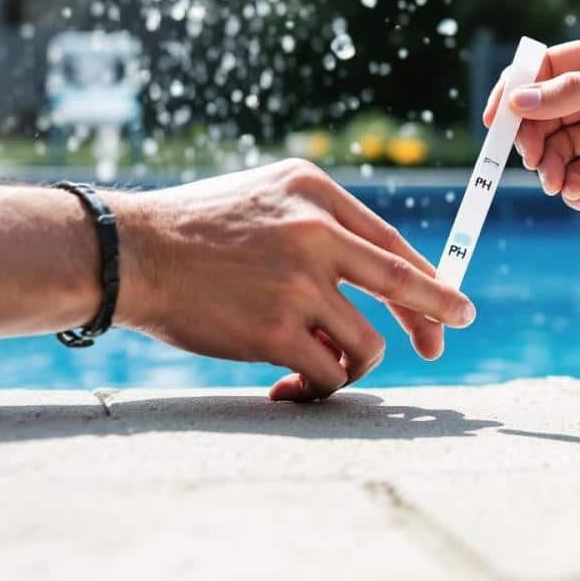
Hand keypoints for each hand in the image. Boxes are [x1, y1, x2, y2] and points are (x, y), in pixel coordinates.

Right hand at [108, 159, 474, 401]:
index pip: (390, 242)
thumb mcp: (265, 196)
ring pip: (367, 343)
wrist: (129, 253)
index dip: (426, 279)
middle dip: (434, 316)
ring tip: (315, 366)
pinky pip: (328, 373)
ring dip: (351, 364)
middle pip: (402, 282)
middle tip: (444, 339)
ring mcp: (297, 282)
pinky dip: (317, 388)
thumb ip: (320, 223)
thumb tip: (378, 279)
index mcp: (314, 192)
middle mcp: (314, 231)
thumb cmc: (195, 231)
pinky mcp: (274, 330)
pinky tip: (286, 387)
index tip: (450, 302)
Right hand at [484, 32, 579, 209]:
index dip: (515, 93)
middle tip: (535, 162)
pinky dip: (574, 186)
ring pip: (561, 146)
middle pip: (545, 113)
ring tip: (559, 185)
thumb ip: (574, 92)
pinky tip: (578, 197)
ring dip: (553, 167)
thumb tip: (519, 101)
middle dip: (534, 139)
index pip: (543, 70)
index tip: (496, 122)